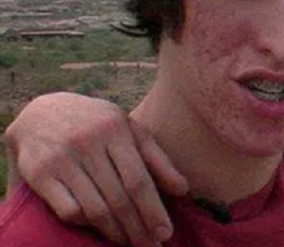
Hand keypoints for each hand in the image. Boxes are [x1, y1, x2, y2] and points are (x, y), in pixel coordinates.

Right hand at [4, 92, 188, 245]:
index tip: (165, 233)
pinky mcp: (38, 174)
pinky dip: (86, 225)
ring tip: (130, 243)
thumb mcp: (130, 129)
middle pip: (118, 198)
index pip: (138, 179)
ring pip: (94, 208)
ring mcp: (61, 159)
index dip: (153, 210)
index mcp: (115, 129)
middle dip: (138, 228)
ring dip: (115, 232)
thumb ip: (157, 158)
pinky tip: (99, 230)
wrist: (41, 111)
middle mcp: (87, 143)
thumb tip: (183, 190)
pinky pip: (68, 210)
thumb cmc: (97, 123)